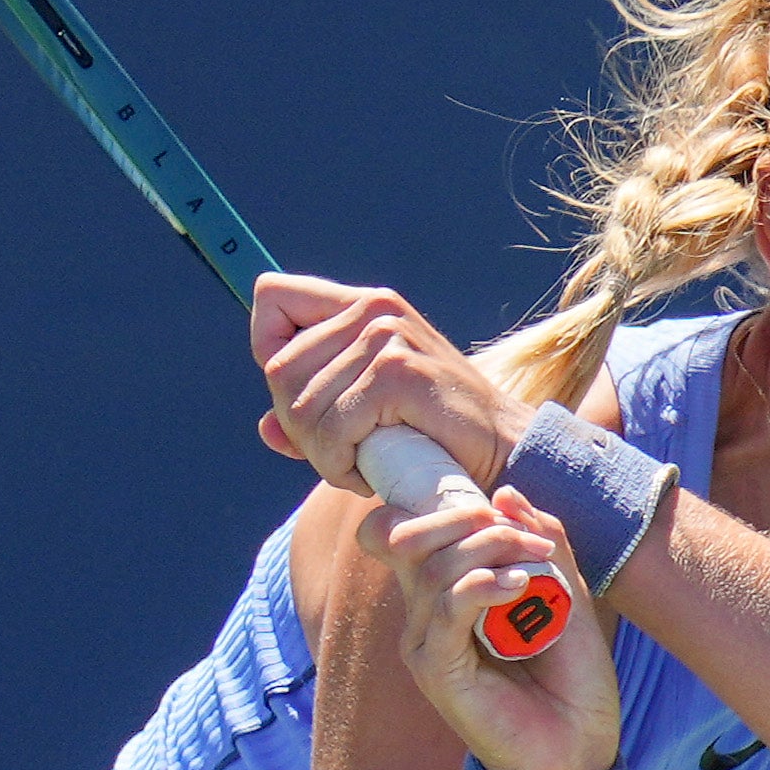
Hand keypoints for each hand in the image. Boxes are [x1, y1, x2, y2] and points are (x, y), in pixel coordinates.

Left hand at [253, 275, 522, 493]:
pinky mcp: (397, 374)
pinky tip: (369, 472)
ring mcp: (386, 338)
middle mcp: (372, 309)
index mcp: (362, 305)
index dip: (268, 350)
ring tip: (361, 464)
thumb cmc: (435, 437)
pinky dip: (340, 466)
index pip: (271, 297)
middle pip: (279, 370)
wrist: (502, 453)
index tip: (303, 394)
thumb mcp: (367, 417)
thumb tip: (266, 430)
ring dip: (323, 455)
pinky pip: (332, 429)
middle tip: (340, 453)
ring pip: (302, 407)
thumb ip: (314, 417)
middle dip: (299, 427)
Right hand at [370, 480, 618, 769]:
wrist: (578, 746)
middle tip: (521, 532)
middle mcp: (424, 616)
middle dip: (466, 517)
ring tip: (536, 563)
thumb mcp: (563, 590)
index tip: (495, 508)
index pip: (403, 529)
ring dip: (490, 550)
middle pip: (409, 537)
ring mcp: (427, 645)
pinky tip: (519, 587)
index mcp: (443, 592)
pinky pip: (446, 610)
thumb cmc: (570, 675)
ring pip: (434, 569)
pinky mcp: (439, 673)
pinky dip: (482, 586)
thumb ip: (538, 540)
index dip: (437, 503)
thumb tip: (506, 494)